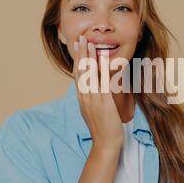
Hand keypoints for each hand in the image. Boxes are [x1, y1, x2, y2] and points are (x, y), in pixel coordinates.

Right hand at [72, 35, 123, 152]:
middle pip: (81, 71)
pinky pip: (101, 83)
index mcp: (82, 97)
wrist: (105, 144)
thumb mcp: (94, 109)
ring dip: (88, 57)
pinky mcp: (103, 102)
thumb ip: (92, 97)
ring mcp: (92, 99)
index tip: (78, 46)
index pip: (78, 74)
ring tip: (89, 43)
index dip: (78, 59)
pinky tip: (101, 59)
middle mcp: (85, 96)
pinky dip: (100, 70)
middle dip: (81, 53)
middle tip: (81, 38)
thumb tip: (94, 86)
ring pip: (88, 74)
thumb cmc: (103, 128)